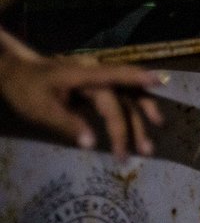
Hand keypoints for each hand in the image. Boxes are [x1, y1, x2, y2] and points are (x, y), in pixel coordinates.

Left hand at [0, 28, 163, 159]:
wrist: (18, 70)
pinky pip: (124, 94)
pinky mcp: (100, 83)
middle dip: (135, 124)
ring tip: (156, 132)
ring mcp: (101, 76)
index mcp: (83, 74)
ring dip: (143, 114)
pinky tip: (148, 117)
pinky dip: (137, 106)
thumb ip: (67, 124)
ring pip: (128, 95)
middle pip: (123, 97)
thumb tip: (91, 144)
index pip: (113, 84)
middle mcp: (98, 71)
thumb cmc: (27, 89)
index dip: (137, 85)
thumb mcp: (40, 109)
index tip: (159, 91)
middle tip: (145, 151)